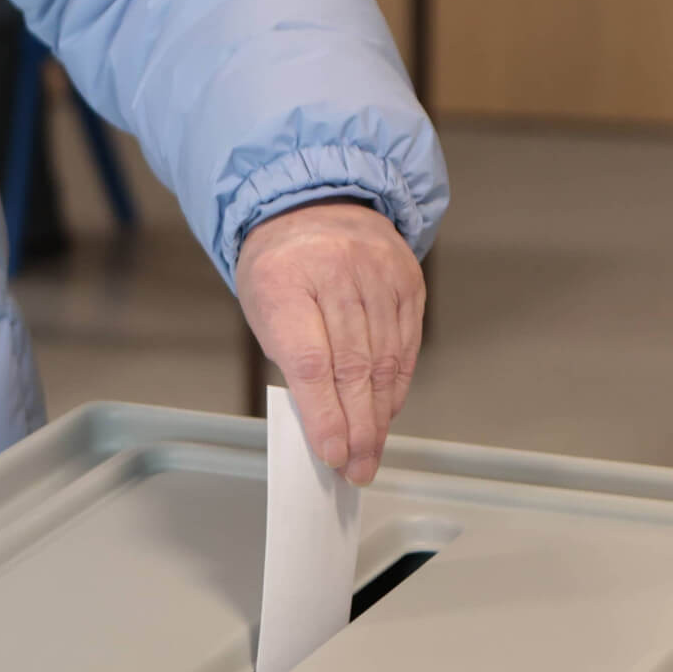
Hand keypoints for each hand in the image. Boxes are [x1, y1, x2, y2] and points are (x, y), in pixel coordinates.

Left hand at [236, 200, 423, 484]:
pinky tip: (387, 412)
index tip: (332, 453)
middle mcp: (336, 272)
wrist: (312, 204)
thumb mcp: (265, 310)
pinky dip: (397, 385)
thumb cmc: (280, 270)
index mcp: (285, 280)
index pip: (312, 362)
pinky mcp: (407, 279)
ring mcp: (377, 273)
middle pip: (353, 367)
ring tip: (371, 451)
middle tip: (357, 468)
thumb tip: (324, 425)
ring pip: (384, 360)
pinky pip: (406, 344)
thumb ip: (292, 362)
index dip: (325, 414)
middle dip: (357, 428)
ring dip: (379, 415)